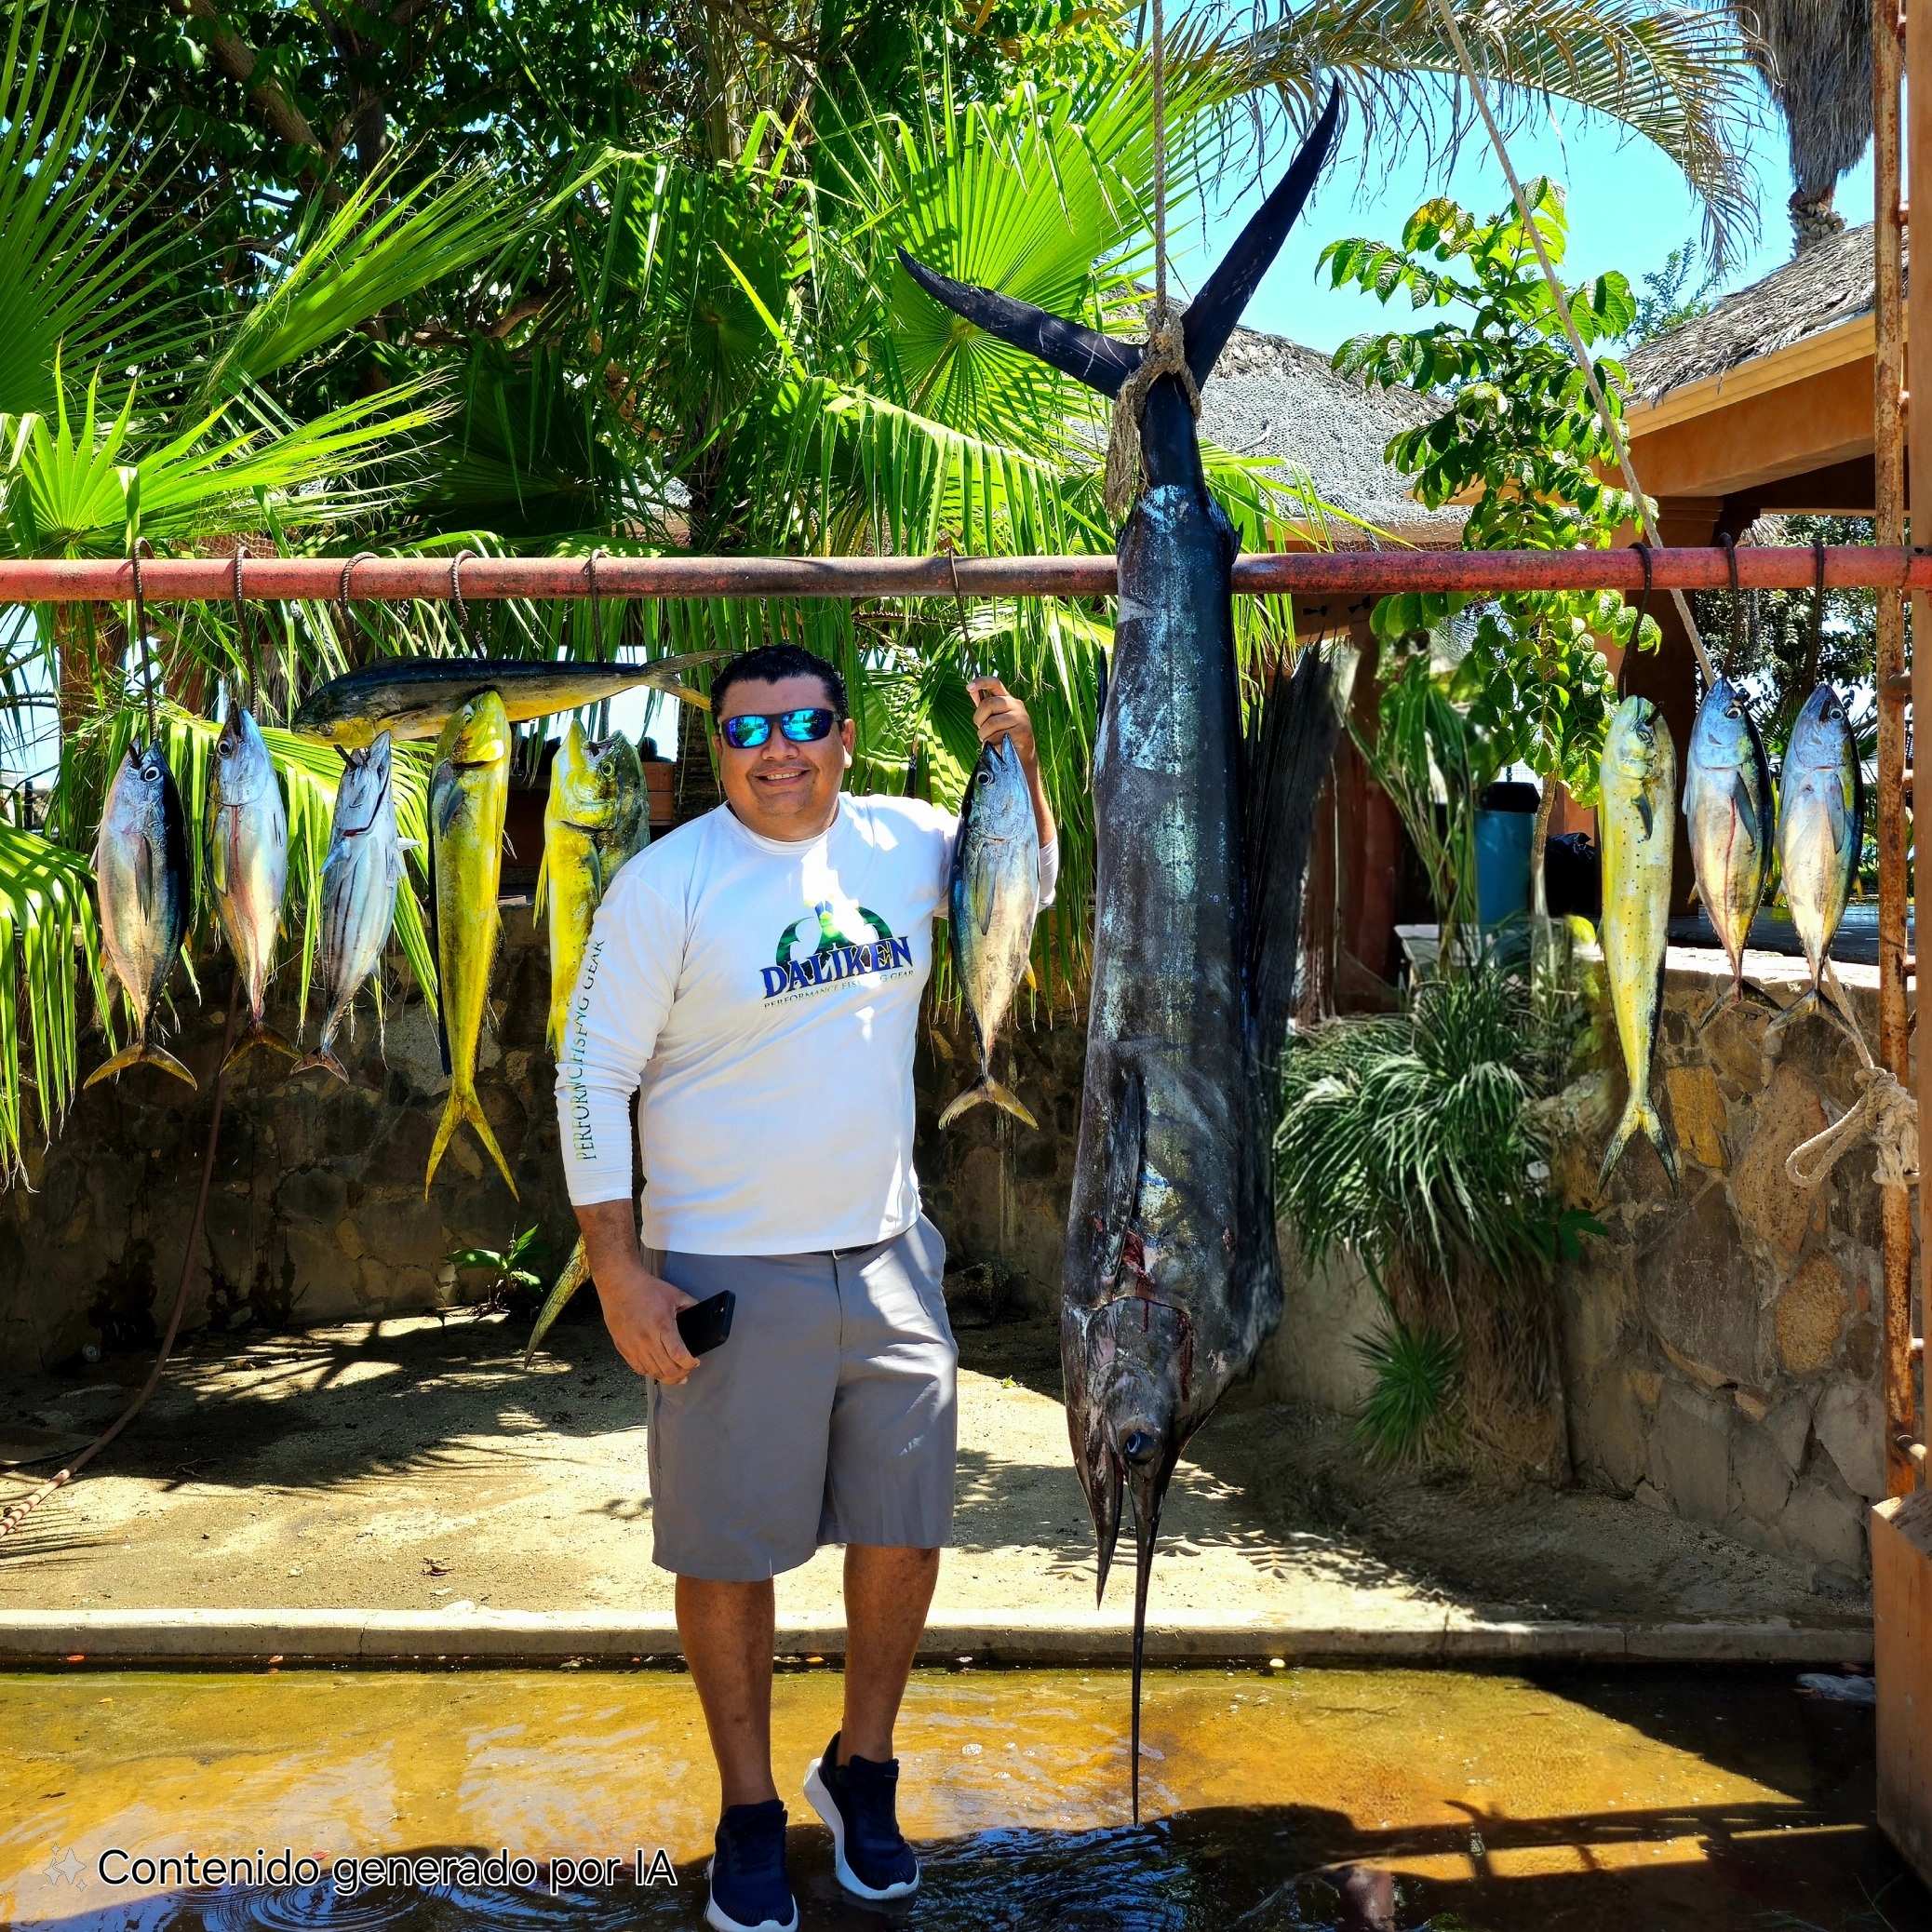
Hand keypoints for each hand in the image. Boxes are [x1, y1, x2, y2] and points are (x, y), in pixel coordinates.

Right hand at [595, 1261, 698, 1383]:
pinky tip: (657, 1369)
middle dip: (681, 1374)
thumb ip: (691, 1306)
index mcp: (663, 1326)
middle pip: (667, 1369)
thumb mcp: (675, 1294)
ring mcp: (633, 1346)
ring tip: (675, 1374)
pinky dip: (650, 1372)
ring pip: (652, 1372)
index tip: (695, 1362)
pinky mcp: (623, 1348)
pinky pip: (638, 1368)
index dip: (690, 1364)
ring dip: (666, 1377)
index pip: (679, 1355)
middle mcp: (647, 1340)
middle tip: (687, 1370)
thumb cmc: (647, 1289)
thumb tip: (702, 1315)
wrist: (619, 1285)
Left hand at [967, 676, 1036, 770]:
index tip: (968, 687)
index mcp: (1007, 699)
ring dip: (985, 735)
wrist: (1019, 758)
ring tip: (990, 741)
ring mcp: (1021, 717)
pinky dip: (994, 744)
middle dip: (979, 719)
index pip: (994, 683)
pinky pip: (999, 736)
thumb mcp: (992, 719)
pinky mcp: (1023, 730)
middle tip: (982, 731)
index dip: (981, 682)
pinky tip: (999, 746)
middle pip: (989, 704)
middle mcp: (1016, 705)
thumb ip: (983, 706)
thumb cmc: (1003, 737)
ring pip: (992, 723)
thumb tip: (971, 690)